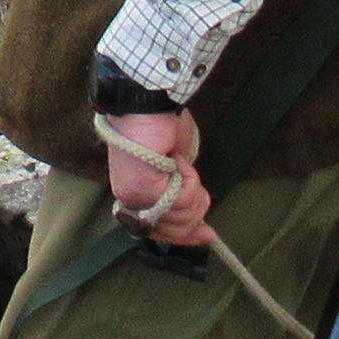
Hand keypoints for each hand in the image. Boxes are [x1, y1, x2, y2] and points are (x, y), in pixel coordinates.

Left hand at [99, 107, 209, 247]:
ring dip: (193, 189)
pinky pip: (183, 199)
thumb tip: (198, 215)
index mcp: (134, 196)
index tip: (208, 234)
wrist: (146, 102)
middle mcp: (130, 201)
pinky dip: (190, 178)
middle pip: (174, 229)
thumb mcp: (176, 166)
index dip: (184, 236)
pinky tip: (176, 159)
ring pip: (182, 216)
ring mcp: (135, 197)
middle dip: (195, 210)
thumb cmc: (160, 124)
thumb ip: (180, 192)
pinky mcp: (144, 190)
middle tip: (196, 184)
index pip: (158, 232)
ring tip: (180, 165)